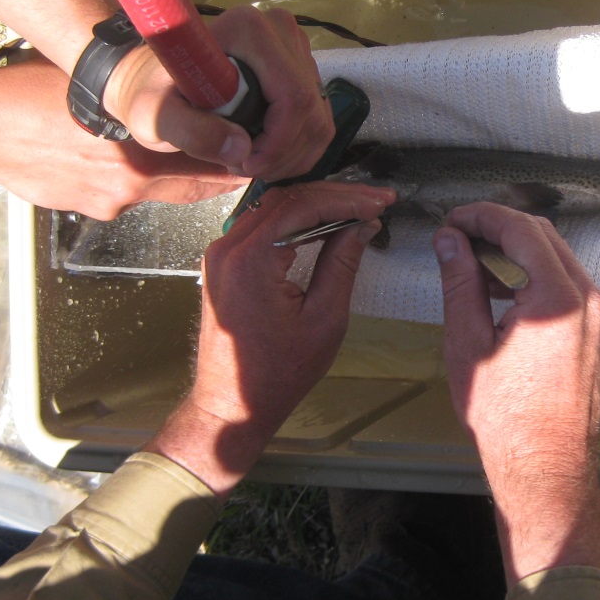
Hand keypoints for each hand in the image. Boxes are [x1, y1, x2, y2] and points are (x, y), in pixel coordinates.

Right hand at [0, 57, 246, 218]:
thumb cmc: (31, 93)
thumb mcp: (95, 80)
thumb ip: (142, 93)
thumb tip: (183, 81)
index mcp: (136, 149)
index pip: (208, 164)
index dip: (234, 159)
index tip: (254, 154)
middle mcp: (128, 183)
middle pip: (194, 187)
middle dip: (217, 175)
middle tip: (238, 161)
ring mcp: (108, 202)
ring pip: (163, 193)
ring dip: (177, 178)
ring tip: (181, 155)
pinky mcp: (90, 210)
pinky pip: (127, 198)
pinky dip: (135, 184)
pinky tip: (119, 162)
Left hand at [103, 5, 334, 180]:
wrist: (154, 81)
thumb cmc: (152, 95)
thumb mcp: (157, 117)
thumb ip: (193, 132)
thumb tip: (241, 149)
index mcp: (250, 30)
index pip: (292, 96)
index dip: (278, 142)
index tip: (246, 165)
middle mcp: (281, 31)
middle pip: (310, 110)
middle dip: (283, 153)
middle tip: (245, 169)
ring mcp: (296, 49)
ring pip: (319, 119)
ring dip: (292, 156)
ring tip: (252, 165)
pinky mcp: (303, 70)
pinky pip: (319, 120)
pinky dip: (298, 150)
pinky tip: (266, 157)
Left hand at [147, 180, 395, 495]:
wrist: (232, 403)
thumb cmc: (276, 373)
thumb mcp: (324, 319)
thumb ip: (342, 264)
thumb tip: (362, 227)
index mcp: (250, 260)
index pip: (303, 205)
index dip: (348, 198)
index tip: (380, 201)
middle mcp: (227, 249)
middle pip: (286, 198)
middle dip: (335, 195)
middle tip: (376, 200)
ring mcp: (220, 254)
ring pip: (272, 206)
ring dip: (315, 203)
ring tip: (357, 207)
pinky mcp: (222, 264)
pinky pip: (260, 225)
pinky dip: (294, 218)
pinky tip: (324, 222)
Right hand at [434, 203, 599, 582]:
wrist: (545, 466)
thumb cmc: (507, 419)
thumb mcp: (468, 344)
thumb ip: (460, 284)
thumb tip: (450, 242)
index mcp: (559, 299)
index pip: (522, 229)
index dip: (483, 216)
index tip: (454, 220)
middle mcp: (589, 301)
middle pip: (545, 237)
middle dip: (500, 227)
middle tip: (460, 235)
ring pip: (559, 259)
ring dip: (518, 252)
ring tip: (475, 263)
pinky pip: (570, 286)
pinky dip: (537, 277)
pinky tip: (504, 292)